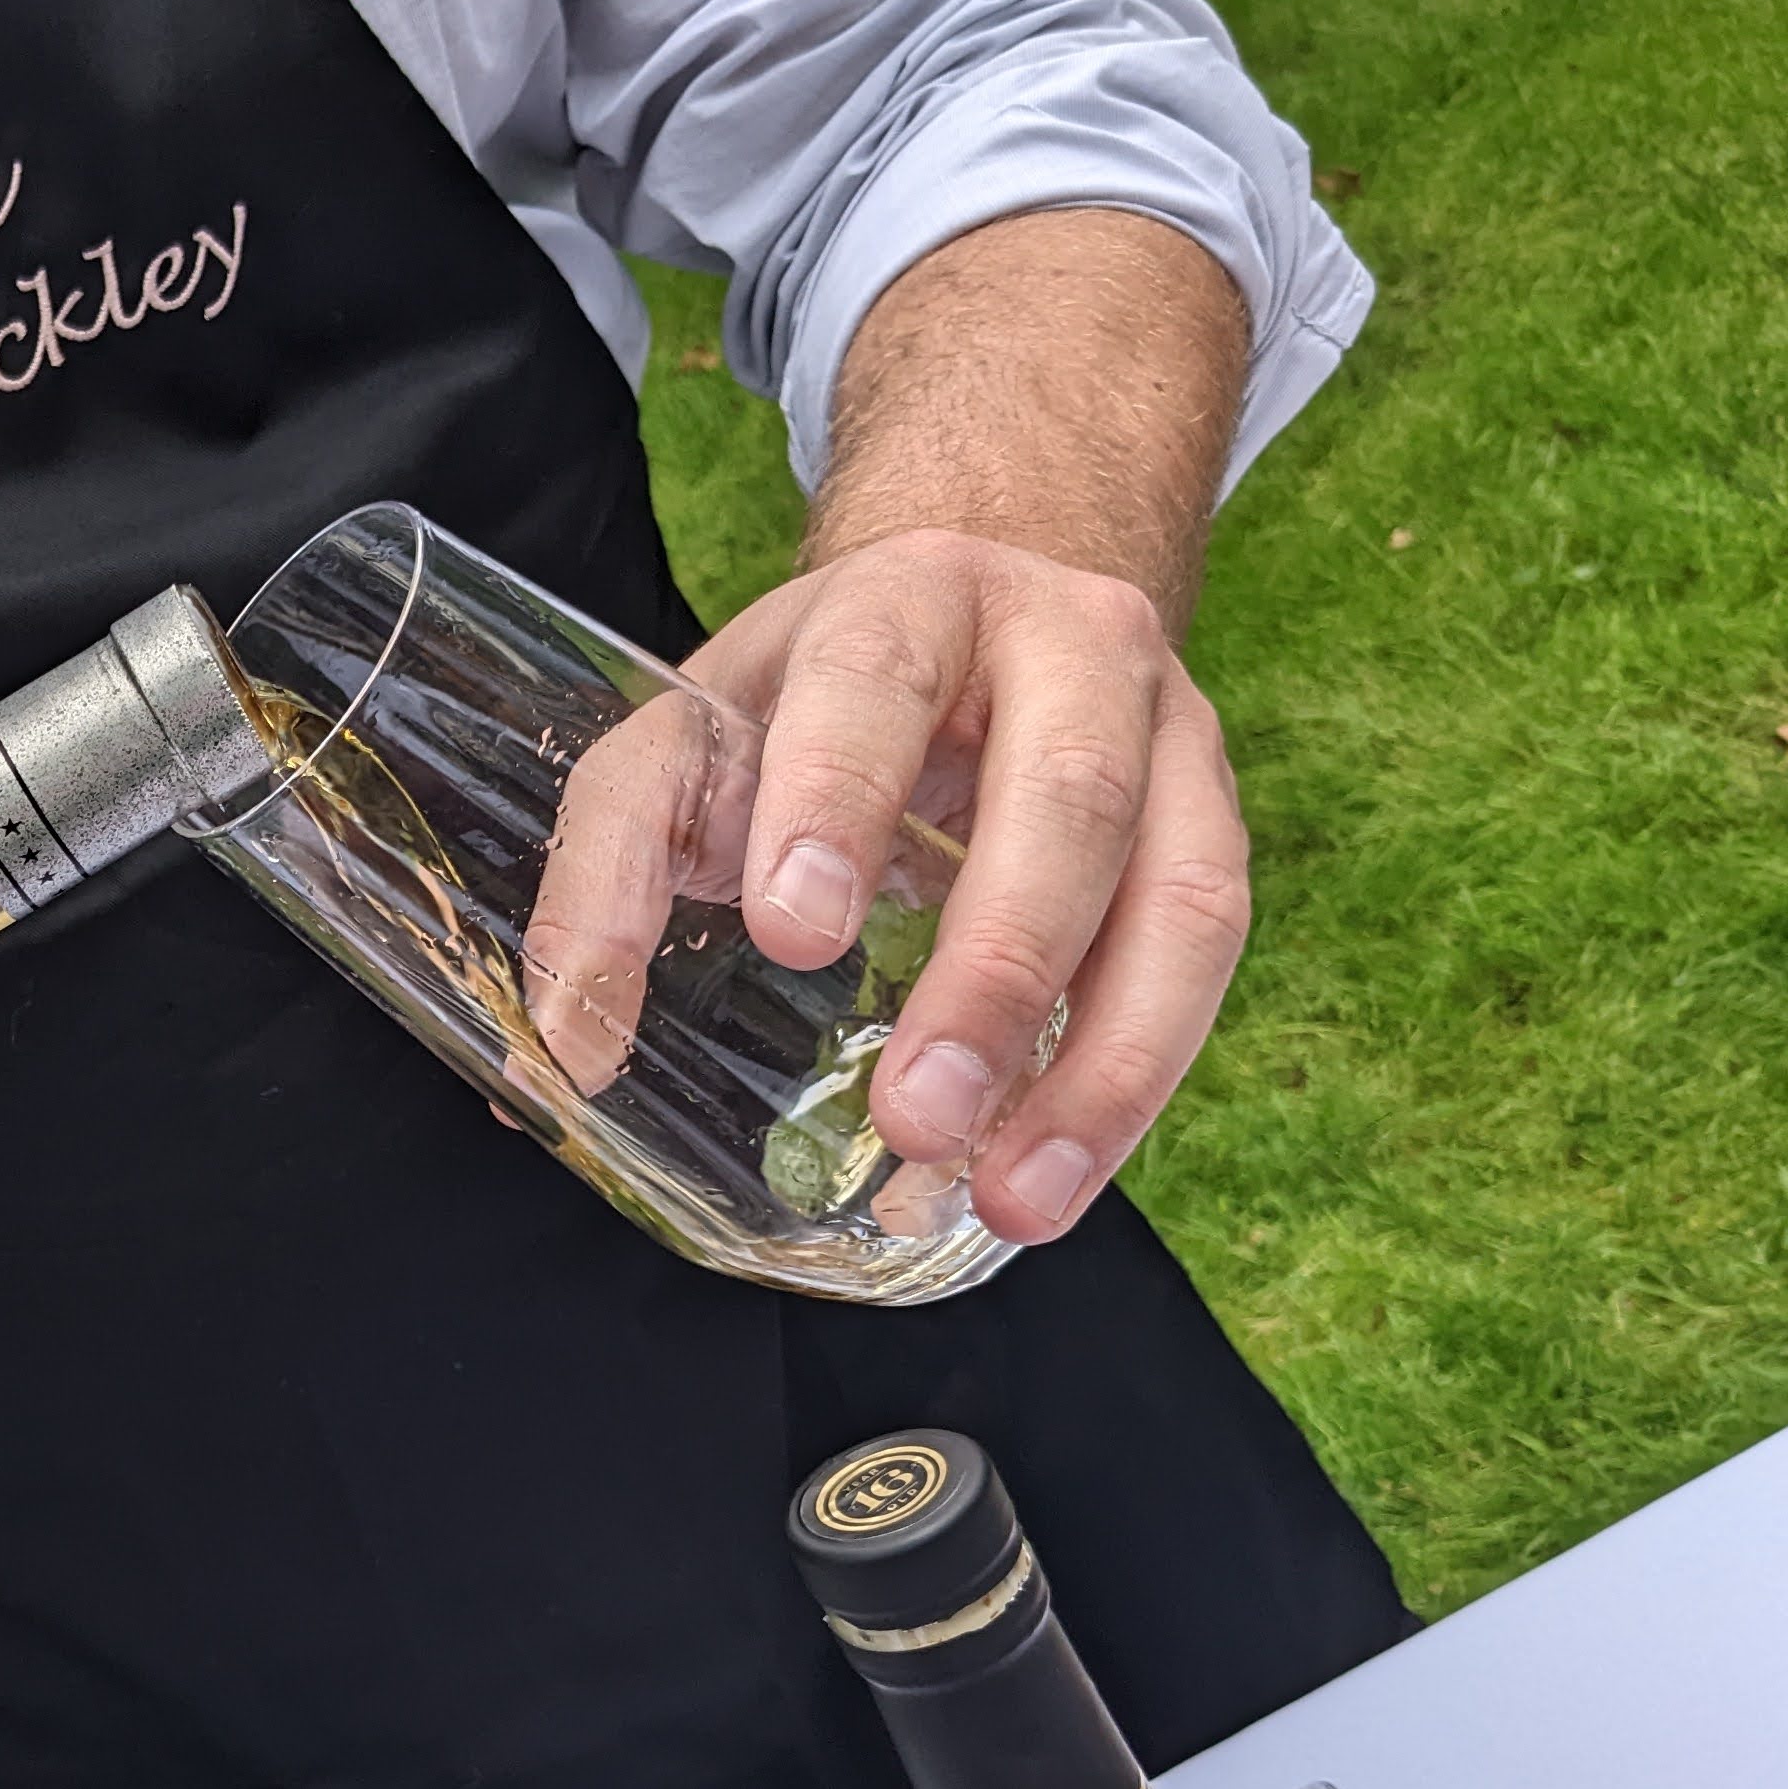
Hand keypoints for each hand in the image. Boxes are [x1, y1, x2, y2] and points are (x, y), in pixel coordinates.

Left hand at [530, 526, 1245, 1244]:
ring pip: (1179, 892)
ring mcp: (1169, 734)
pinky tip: (1055, 1172)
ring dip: (1100, 1062)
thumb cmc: (815, 706)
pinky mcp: (1215, 828)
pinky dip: (1134, 1080)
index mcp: (910, 596)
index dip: (837, 796)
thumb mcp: (692, 742)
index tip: (794, 929)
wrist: (980, 627)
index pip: (876, 675)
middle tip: (916, 1114)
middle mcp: (1067, 644)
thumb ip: (610, 867)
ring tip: (1009, 1192)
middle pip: (1065, 794)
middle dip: (995, 968)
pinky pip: (1206, 961)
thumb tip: (572, 1042)